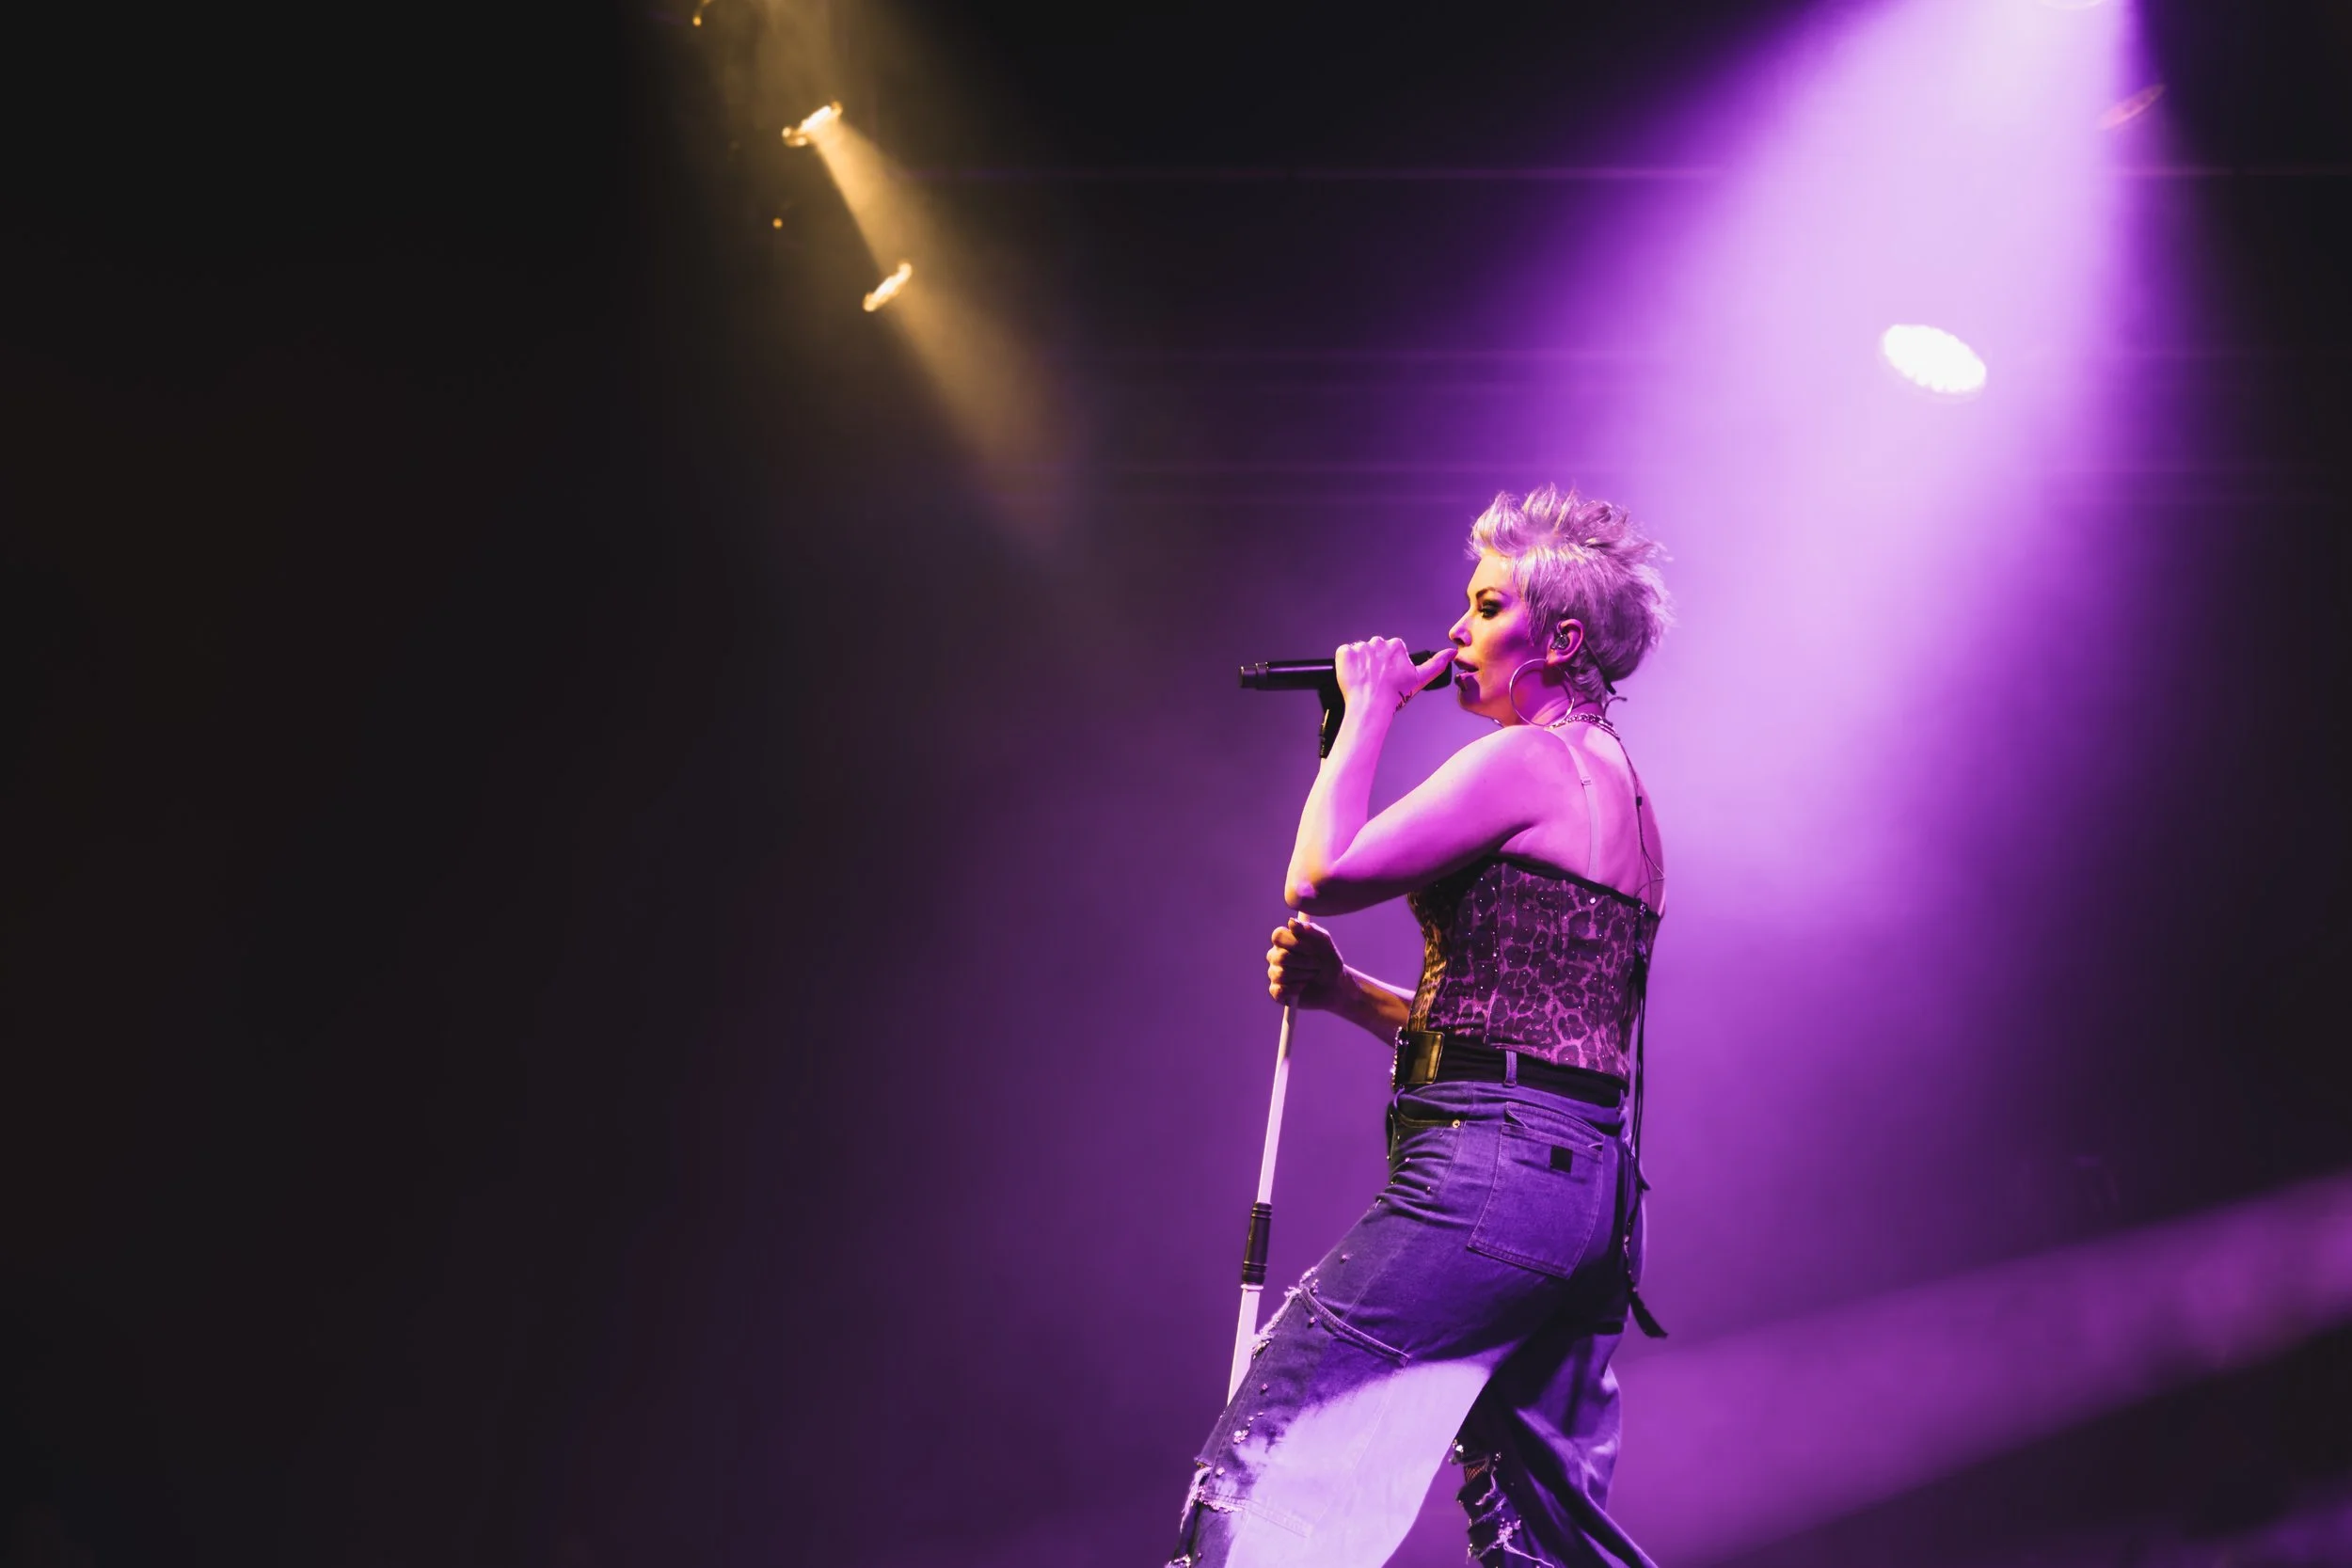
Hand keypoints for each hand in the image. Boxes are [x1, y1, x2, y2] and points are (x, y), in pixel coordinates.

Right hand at [1267, 916, 1348, 1009]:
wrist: (1336, 985)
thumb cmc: (1329, 961)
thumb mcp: (1325, 944)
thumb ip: (1311, 930)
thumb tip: (1291, 921)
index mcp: (1284, 941)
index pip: (1278, 936)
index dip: (1295, 943)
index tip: (1312, 948)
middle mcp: (1275, 956)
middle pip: (1281, 957)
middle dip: (1305, 962)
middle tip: (1318, 964)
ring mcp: (1274, 974)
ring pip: (1282, 974)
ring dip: (1304, 976)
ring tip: (1312, 975)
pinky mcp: (1276, 992)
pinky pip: (1279, 991)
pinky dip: (1295, 990)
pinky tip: (1303, 987)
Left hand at [1333, 638, 1452, 714]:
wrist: (1371, 705)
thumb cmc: (1394, 695)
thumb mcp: (1420, 679)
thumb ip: (1436, 663)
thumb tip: (1452, 653)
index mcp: (1396, 646)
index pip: (1390, 650)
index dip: (1388, 664)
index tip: (1387, 676)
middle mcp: (1378, 642)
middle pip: (1374, 649)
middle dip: (1373, 662)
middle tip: (1375, 680)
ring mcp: (1360, 647)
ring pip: (1359, 652)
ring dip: (1360, 664)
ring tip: (1364, 681)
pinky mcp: (1345, 653)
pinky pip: (1344, 654)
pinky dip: (1345, 664)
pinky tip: (1353, 676)